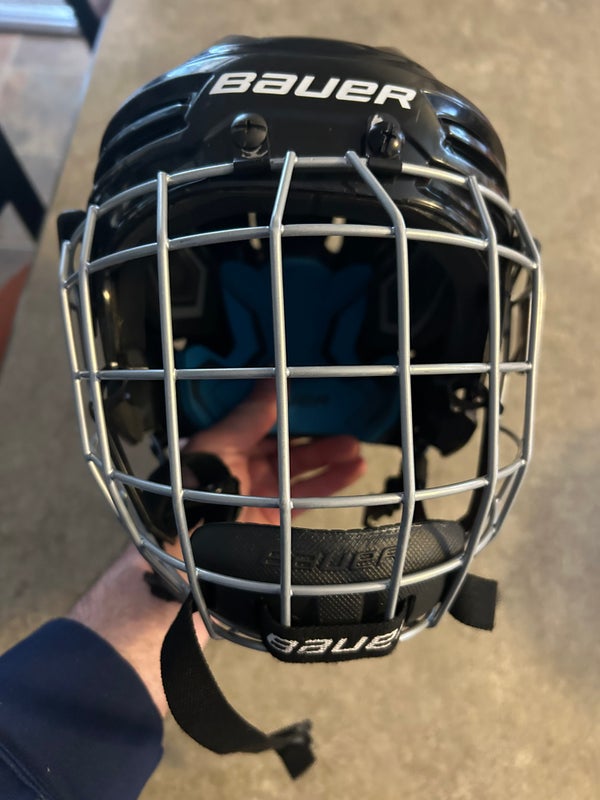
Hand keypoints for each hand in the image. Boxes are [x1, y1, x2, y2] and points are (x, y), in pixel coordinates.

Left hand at [183, 380, 365, 523]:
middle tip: (344, 423)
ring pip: (303, 471)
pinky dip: (332, 484)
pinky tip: (353, 470)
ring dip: (330, 458)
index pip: (264, 424)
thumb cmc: (197, 488)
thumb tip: (272, 380)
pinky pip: (309, 498)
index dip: (289, 411)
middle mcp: (247, 469)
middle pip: (289, 447)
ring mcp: (264, 494)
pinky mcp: (277, 519)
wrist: (193, 544)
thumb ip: (249, 416)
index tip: (316, 396)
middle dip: (316, 437)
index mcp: (228, 447)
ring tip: (355, 448)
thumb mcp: (219, 444)